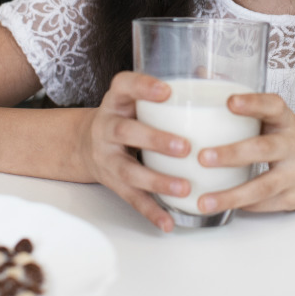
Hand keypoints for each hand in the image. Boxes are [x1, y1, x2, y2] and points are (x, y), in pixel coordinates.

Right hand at [78, 72, 190, 231]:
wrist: (86, 144)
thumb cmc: (126, 116)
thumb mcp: (137, 98)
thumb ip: (168, 90)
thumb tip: (209, 73)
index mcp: (117, 100)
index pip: (123, 85)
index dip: (142, 87)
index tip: (167, 90)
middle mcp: (107, 126)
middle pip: (124, 131)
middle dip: (154, 140)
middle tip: (185, 147)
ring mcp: (106, 156)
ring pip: (128, 170)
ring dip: (156, 180)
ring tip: (184, 187)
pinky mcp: (111, 182)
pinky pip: (131, 199)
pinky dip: (151, 212)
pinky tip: (169, 222)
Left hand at [195, 93, 294, 214]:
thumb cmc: (291, 139)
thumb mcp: (274, 117)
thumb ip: (242, 98)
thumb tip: (201, 73)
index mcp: (286, 120)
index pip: (273, 106)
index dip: (252, 102)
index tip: (229, 101)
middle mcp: (294, 145)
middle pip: (264, 149)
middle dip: (232, 154)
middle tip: (203, 157)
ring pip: (263, 186)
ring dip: (232, 194)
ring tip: (204, 200)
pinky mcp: (293, 198)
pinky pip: (265, 204)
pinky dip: (242, 206)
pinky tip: (220, 206)